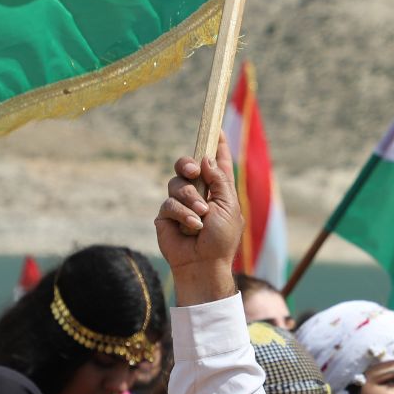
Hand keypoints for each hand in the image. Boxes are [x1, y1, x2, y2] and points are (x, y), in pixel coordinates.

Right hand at [154, 132, 242, 304]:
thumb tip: (205, 158)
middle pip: (187, 165)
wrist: (204, 264)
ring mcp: (181, 203)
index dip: (217, 145)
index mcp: (218, 189)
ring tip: (201, 216)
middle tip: (193, 171)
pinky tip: (191, 227)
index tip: (217, 128)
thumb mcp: (228, 206)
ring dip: (190, 198)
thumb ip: (218, 180)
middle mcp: (199, 193)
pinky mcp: (166, 215)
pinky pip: (169, 203)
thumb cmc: (222, 239)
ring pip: (177, 183)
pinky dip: (182, 214)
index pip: (216, 162)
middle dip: (187, 164)